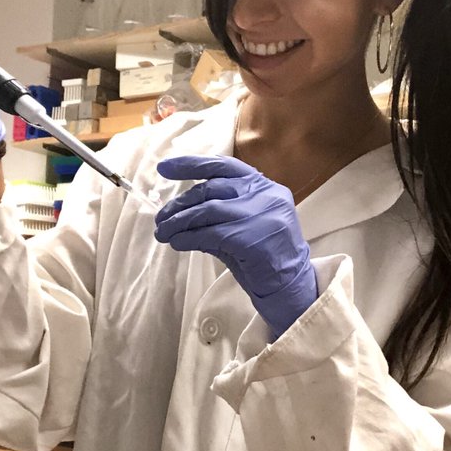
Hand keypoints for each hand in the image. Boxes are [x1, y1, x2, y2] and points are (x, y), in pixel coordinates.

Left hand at [155, 155, 317, 337]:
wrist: (289, 285)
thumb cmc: (263, 255)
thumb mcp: (243, 225)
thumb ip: (218, 212)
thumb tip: (177, 211)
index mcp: (264, 187)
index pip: (223, 166)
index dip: (191, 164)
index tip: (164, 168)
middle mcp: (265, 195)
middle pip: (210, 189)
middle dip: (179, 204)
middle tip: (161, 219)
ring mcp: (261, 215)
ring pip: (207, 210)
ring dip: (179, 222)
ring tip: (164, 233)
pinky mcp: (252, 238)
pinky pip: (210, 234)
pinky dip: (188, 238)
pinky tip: (178, 243)